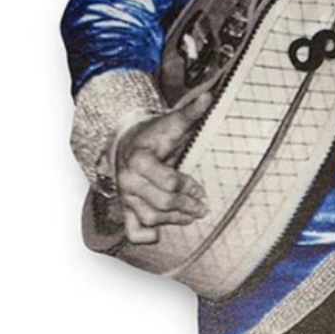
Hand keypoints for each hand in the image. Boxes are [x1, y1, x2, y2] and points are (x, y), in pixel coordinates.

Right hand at [113, 90, 213, 243]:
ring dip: (174, 220)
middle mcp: (127, 180)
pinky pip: (131, 231)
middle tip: (202, 207)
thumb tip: (209, 97)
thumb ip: (190, 112)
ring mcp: (125, 196)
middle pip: (160, 203)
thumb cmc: (153, 134)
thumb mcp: (172, 123)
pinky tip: (160, 235)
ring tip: (191, 216)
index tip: (200, 188)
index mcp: (138, 159)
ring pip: (149, 218)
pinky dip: (145, 237)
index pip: (167, 181)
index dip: (187, 187)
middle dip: (185, 206)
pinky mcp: (125, 208)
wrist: (126, 142)